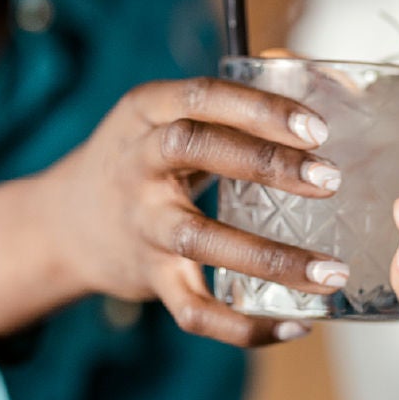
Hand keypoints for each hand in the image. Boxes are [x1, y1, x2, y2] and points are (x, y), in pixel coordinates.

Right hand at [0, 77, 349, 346]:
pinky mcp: (148, 277)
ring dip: (270, 259)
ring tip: (331, 273)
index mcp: (146, 112)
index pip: (202, 97)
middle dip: (267, 163)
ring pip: (199, 240)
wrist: (67, 223)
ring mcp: (141, 223)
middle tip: (330, 180)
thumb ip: (234, 102)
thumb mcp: (169, 115)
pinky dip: (243, 326)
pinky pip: (193, 310)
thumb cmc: (147, 157)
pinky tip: (296, 325)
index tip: (317, 127)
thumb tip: (318, 73)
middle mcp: (137, 163)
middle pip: (196, 150)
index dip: (260, 109)